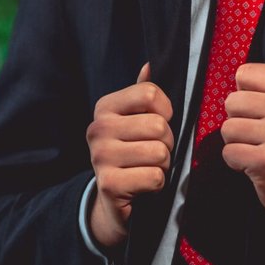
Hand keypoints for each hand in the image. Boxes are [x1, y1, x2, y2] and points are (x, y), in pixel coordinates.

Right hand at [86, 63, 173, 249]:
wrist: (112, 200)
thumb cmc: (131, 153)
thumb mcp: (134, 121)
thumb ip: (142, 94)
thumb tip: (151, 64)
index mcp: (104, 107)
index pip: (150, 93)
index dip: (165, 111)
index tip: (158, 124)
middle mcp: (97, 128)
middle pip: (158, 125)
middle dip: (166, 143)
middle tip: (153, 153)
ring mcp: (100, 156)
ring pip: (159, 152)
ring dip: (163, 165)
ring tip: (148, 168)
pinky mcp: (109, 183)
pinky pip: (155, 176)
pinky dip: (158, 183)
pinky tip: (143, 184)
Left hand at [221, 46, 264, 229]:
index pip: (245, 74)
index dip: (245, 93)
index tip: (259, 109)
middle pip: (231, 101)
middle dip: (238, 120)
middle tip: (258, 134)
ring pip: (227, 128)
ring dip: (237, 143)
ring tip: (257, 149)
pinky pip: (229, 153)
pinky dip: (236, 162)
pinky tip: (254, 164)